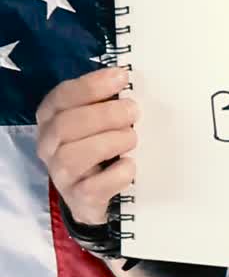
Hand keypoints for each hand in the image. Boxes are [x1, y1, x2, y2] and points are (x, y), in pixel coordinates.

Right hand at [36, 66, 138, 225]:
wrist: (95, 194)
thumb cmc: (99, 145)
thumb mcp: (99, 119)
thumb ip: (107, 100)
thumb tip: (126, 80)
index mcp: (51, 118)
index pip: (62, 96)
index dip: (92, 86)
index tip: (122, 77)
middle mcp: (49, 146)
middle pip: (65, 125)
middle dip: (104, 115)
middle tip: (133, 112)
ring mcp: (61, 175)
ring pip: (71, 157)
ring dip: (108, 142)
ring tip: (131, 139)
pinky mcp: (78, 199)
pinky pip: (91, 188)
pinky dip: (115, 175)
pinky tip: (129, 165)